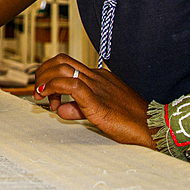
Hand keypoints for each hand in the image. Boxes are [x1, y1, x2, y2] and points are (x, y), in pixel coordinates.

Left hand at [34, 53, 154, 147]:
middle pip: (61, 61)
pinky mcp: (96, 100)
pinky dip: (54, 87)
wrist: (152, 128)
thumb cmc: (130, 123)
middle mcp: (97, 77)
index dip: (50, 74)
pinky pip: (71, 85)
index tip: (45, 91)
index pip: (68, 65)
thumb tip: (62, 109)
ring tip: (41, 95)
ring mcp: (97, 86)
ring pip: (62, 68)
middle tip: (38, 91)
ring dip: (45, 79)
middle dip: (43, 72)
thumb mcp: (99, 113)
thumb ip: (78, 109)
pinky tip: (49, 97)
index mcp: (99, 77)